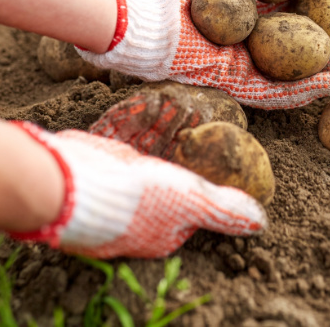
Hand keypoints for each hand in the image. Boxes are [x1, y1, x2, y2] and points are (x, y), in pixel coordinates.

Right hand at [6, 121, 265, 258]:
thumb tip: (262, 223)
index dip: (206, 168)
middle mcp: (141, 212)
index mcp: (165, 229)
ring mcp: (115, 188)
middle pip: (169, 170)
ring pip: (145, 150)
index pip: (196, 199)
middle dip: (180, 141)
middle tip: (193, 111)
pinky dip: (131, 120)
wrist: (67, 182)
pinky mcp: (96, 165)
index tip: (213, 140)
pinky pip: (120, 139)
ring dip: (158, 126)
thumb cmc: (135, 197)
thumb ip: (223, 209)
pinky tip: (141, 102)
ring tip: (172, 100)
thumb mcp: (190, 200)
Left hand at [77, 0, 329, 108]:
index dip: (308, 9)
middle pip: (293, 47)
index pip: (283, 14)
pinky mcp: (237, 85)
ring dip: (324, 74)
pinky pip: (277, 94)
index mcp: (240, 18)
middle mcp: (245, 45)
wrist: (144, 26)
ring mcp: (243, 67)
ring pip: (292, 74)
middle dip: (324, 46)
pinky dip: (306, 92)